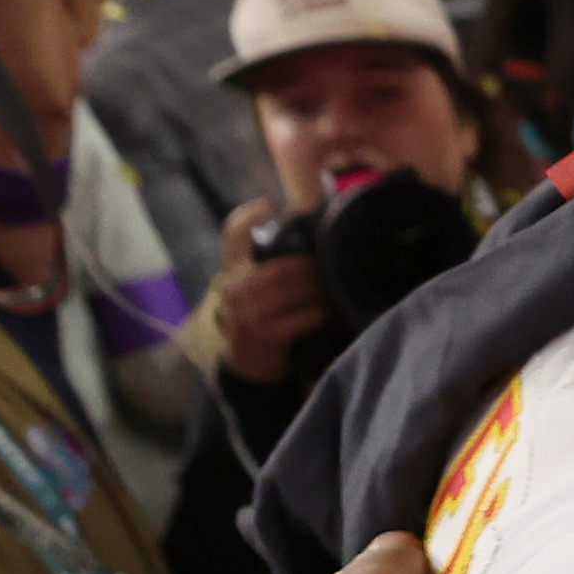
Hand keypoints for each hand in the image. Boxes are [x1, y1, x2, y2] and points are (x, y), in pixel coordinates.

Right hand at [212, 204, 333, 384]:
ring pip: (297, 289)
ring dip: (324, 289)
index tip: (271, 204)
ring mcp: (249, 313)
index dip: (250, 216)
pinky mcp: (266, 335)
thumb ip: (267, 268)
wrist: (244, 369)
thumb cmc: (256, 323)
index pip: (233, 234)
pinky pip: (306, 316)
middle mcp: (236, 289)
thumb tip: (304, 237)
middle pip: (283, 265)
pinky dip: (325, 313)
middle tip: (338, 265)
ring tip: (341, 287)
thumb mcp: (251, 292)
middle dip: (314, 266)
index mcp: (233, 272)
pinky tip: (336, 313)